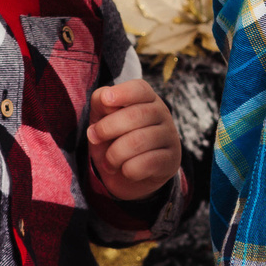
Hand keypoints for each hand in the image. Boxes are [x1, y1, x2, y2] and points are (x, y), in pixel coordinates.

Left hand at [86, 80, 180, 204]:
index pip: (140, 89)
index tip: (106, 99)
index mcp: (146, 99)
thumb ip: (101, 104)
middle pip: (136, 115)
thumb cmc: (114, 140)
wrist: (127, 176)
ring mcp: (169, 137)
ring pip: (139, 141)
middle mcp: (162, 114)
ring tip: (109, 162)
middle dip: (107, 128)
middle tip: (93, 138)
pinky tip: (125, 170)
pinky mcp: (171, 160)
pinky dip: (128, 170)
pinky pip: (147, 163)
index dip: (123, 92)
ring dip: (114, 155)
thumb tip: (105, 99)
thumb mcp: (101, 120)